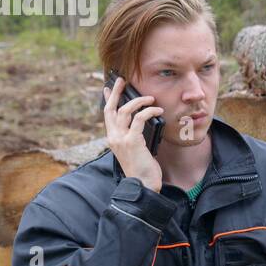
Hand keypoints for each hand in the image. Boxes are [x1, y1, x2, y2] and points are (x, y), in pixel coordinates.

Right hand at [102, 76, 163, 193]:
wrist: (142, 185)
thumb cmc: (142, 169)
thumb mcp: (135, 150)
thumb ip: (134, 136)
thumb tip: (142, 122)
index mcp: (113, 138)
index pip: (108, 115)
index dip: (108, 100)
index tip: (108, 88)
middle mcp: (114, 137)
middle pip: (112, 108)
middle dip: (117, 92)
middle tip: (122, 80)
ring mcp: (121, 139)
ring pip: (126, 111)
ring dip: (140, 101)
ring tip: (151, 99)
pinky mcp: (132, 141)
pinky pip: (140, 119)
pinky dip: (149, 111)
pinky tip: (158, 110)